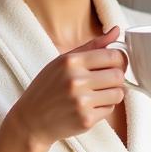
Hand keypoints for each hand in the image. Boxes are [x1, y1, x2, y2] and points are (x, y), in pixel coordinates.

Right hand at [8, 25, 125, 147]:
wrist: (31, 120)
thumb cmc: (47, 88)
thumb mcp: (63, 61)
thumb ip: (92, 46)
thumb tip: (116, 31)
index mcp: (71, 61)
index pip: (112, 56)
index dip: (119, 60)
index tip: (116, 64)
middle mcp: (76, 80)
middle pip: (118, 75)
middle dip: (116, 78)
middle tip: (106, 81)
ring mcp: (81, 101)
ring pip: (118, 94)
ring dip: (112, 94)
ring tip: (97, 94)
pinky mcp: (86, 120)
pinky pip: (110, 110)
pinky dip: (104, 108)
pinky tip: (89, 106)